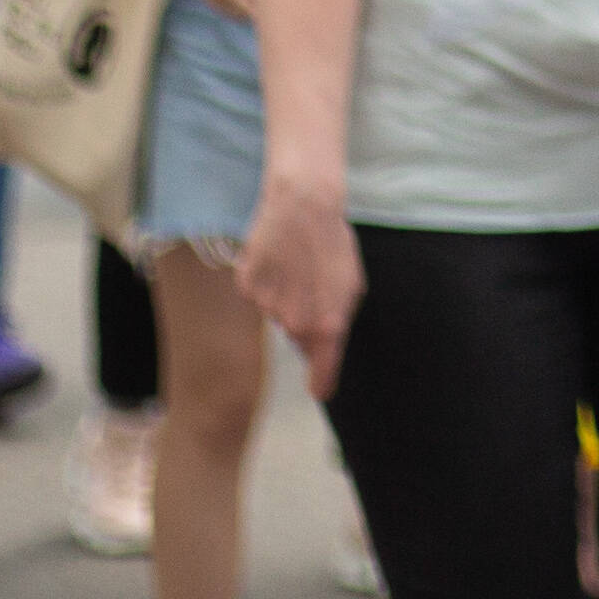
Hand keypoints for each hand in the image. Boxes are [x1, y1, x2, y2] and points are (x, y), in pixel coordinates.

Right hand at [245, 175, 364, 399]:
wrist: (303, 206)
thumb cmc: (333, 244)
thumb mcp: (351, 285)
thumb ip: (339, 320)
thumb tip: (323, 345)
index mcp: (327, 324)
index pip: (322, 371)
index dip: (321, 383)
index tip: (320, 392)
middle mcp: (295, 322)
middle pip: (299, 337)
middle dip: (308, 320)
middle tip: (315, 286)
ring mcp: (267, 306)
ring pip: (278, 314)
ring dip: (287, 298)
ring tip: (298, 266)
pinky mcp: (247, 287)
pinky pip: (258, 295)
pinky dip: (266, 282)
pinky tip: (277, 259)